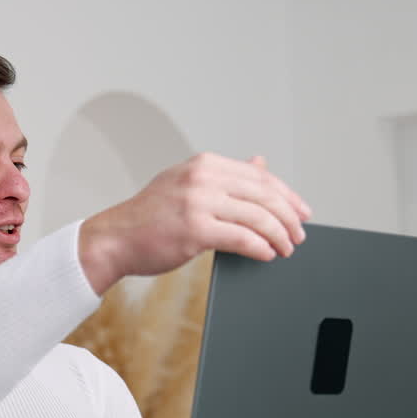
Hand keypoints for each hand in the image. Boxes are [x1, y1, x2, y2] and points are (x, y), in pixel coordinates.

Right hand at [78, 153, 310, 294]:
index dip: (287, 195)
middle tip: (299, 235)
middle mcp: (202, 177)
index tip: (301, 211)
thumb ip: (225, 175)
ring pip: (257, 217)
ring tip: (286, 248)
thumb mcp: (188, 183)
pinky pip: (241, 238)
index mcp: (204, 163)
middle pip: (263, 195)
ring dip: (279, 235)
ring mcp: (197, 202)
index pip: (260, 176)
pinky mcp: (194, 230)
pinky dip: (260, 247)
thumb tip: (260, 163)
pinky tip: (267, 254)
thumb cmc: (151, 216)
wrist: (114, 238)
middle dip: (288, 217)